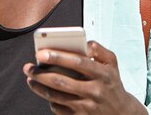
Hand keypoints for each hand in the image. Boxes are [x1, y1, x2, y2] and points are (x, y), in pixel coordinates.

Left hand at [23, 41, 146, 114]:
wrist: (122, 112)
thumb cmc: (111, 82)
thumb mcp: (112, 63)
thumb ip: (98, 49)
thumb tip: (83, 43)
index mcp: (102, 74)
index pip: (77, 62)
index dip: (58, 56)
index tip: (41, 52)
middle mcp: (95, 91)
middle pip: (62, 82)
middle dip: (41, 74)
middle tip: (28, 67)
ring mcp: (87, 106)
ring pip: (57, 97)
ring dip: (39, 87)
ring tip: (30, 78)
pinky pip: (59, 109)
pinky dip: (49, 99)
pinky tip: (44, 91)